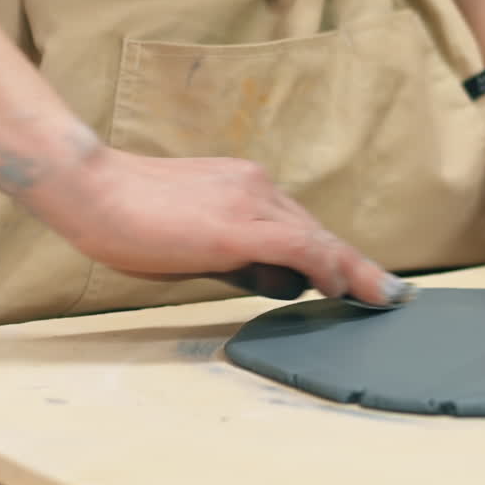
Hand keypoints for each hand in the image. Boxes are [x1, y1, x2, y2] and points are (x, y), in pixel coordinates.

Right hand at [39, 148, 412, 305]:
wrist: (93, 190)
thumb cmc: (129, 216)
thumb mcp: (195, 236)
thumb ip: (237, 255)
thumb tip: (277, 280)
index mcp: (244, 186)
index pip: (301, 225)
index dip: (337, 254)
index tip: (362, 278)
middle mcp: (256, 187)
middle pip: (318, 232)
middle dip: (357, 267)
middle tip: (391, 295)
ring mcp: (249, 203)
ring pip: (317, 239)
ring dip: (353, 271)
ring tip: (383, 298)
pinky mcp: (237, 228)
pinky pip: (298, 248)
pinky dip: (327, 268)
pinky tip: (342, 290)